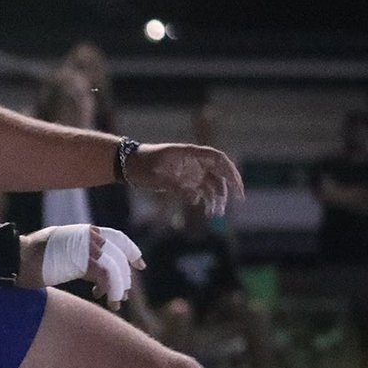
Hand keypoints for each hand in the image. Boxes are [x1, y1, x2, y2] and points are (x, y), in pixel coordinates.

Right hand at [19, 224, 144, 309]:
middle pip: (120, 256)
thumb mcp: (59, 249)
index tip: (140, 266)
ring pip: (116, 268)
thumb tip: (90, 271)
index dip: (131, 252)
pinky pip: (107, 278)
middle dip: (124, 278)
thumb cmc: (30, 257)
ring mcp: (88, 247)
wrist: (18, 258)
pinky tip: (104, 300)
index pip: (117, 238)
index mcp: (85, 231)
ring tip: (115, 303)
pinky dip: (111, 291)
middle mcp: (90, 236)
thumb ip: (77, 254)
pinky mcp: (83, 261)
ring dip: (119, 288)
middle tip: (121, 296)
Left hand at [126, 144, 243, 216]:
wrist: (128, 165)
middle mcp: (194, 162)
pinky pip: (200, 191)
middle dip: (230, 186)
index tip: (237, 184)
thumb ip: (175, 185)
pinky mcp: (184, 183)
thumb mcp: (156, 175)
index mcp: (190, 154)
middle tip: (239, 200)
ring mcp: (190, 172)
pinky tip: (206, 210)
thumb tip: (195, 197)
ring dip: (216, 198)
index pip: (217, 158)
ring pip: (211, 184)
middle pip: (219, 172)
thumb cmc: (142, 165)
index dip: (230, 170)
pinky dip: (205, 200)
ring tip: (216, 214)